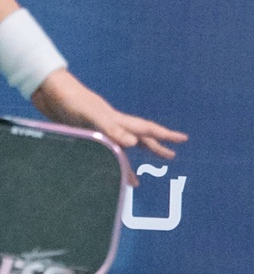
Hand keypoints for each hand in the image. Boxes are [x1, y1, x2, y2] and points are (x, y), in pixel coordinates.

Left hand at [30, 70, 186, 163]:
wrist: (49, 92)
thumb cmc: (70, 101)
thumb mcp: (92, 116)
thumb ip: (112, 129)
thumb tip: (134, 143)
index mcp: (118, 121)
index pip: (147, 129)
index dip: (165, 135)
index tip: (183, 139)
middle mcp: (112, 126)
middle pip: (140, 138)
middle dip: (156, 147)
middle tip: (171, 156)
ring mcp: (99, 131)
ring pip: (121, 149)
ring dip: (131, 163)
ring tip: (137, 180)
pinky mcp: (86, 135)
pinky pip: (104, 153)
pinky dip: (108, 163)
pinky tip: (105, 173)